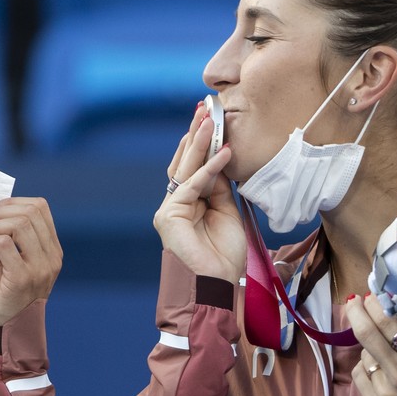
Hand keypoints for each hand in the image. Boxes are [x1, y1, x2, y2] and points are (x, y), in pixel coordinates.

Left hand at [0, 196, 62, 325]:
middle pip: (29, 212)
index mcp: (53, 251)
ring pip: (18, 224)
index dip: (13, 203)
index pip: (41, 207)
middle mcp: (52, 258)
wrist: (8, 330)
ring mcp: (39, 268)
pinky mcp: (22, 278)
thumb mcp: (17, 262)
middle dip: (0, 213)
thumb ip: (15, 239)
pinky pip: (3, 243)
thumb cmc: (7, 296)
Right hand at [154, 103, 243, 280]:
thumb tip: (219, 160)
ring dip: (198, 143)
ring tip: (209, 122)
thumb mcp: (227, 212)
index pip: (192, 168)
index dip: (201, 144)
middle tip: (204, 110)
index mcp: (188, 204)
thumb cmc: (224, 256)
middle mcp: (175, 205)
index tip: (210, 121)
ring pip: (184, 170)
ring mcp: (169, 210)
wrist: (219, 285)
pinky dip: (209, 169)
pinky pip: (191, 186)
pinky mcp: (169, 217)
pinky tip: (223, 153)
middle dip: (195, 136)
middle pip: (184, 164)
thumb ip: (219, 187)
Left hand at [341, 294, 396, 395]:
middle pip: (367, 331)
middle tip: (354, 299)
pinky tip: (379, 369)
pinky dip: (366, 367)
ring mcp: (384, 390)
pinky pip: (361, 375)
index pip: (391, 320)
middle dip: (357, 310)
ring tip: (382, 349)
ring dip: (369, 346)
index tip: (372, 294)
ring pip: (364, 355)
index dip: (377, 303)